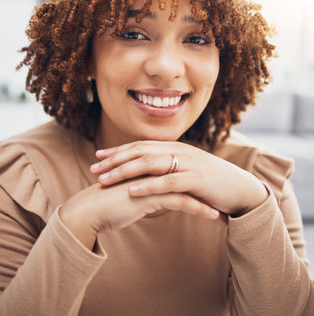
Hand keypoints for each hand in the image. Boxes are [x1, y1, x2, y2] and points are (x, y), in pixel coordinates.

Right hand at [60, 173, 222, 250]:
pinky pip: (181, 201)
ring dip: (209, 202)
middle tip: (224, 201)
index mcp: (148, 168)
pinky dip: (200, 209)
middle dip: (207, 191)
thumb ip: (143, 191)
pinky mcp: (150, 195)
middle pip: (188, 177)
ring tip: (224, 214)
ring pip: (188, 188)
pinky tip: (214, 217)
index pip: (179, 172)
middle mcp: (152, 170)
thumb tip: (156, 197)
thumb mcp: (129, 195)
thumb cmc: (105, 205)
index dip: (195, 184)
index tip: (210, 195)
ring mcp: (152, 181)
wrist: (86, 212)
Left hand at [91, 140, 267, 217]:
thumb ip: (169, 168)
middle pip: (140, 151)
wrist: (240, 189)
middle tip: (93, 169)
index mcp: (175, 147)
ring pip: (149, 163)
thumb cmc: (211, 183)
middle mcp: (179, 150)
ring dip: (124, 171)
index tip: (99, 156)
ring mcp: (188, 163)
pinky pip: (167, 181)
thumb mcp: (187, 171)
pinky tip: (130, 191)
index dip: (118, 150)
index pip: (141, 145)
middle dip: (115, 160)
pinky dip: (147, 185)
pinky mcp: (196, 179)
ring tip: (104, 180)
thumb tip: (148, 172)